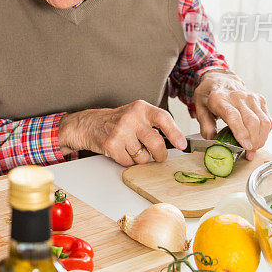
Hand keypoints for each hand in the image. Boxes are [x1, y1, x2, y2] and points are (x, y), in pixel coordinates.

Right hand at [57, 100, 187, 166]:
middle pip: (156, 143)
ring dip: (140, 158)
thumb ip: (154, 123)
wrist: (89, 124)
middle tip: (158, 155)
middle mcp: (131, 118)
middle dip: (160, 154)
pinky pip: (129, 162)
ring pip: (143, 157)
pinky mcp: (111, 145)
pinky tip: (121, 151)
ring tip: (130, 148)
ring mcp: (120, 132)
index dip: (175, 133)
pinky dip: (127, 161)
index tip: (182, 144)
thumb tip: (177, 140)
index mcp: (141, 108)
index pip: (163, 118)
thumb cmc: (117, 121)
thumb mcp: (136, 114)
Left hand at [193, 70, 271, 159]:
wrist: (220, 80)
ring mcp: (251, 97)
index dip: (241, 132)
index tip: (245, 146)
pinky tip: (257, 138)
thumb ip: (205, 126)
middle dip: (253, 141)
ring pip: (263, 122)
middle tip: (249, 153)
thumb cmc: (209, 96)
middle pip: (252, 121)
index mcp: (219, 98)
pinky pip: (267, 119)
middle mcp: (237, 96)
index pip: (233, 116)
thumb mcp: (200, 109)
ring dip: (261, 139)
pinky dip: (265, 132)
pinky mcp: (260, 100)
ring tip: (254, 148)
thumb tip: (213, 141)